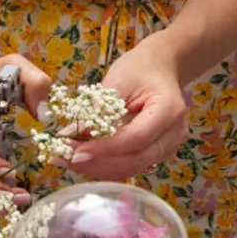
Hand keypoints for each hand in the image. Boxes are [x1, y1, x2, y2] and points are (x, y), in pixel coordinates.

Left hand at [68, 31, 190, 180]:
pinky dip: (104, 166)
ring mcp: (167, 146)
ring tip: (66, 159)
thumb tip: (69, 135)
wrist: (159, 68)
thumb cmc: (141, 69)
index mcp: (169, 110)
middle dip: (96, 163)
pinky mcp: (155, 153)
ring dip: (97, 168)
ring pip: (131, 168)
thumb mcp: (118, 80)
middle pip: (135, 160)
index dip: (104, 149)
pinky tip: (82, 157)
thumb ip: (98, 109)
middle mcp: (173, 134)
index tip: (74, 152)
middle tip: (63, 157)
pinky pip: (129, 166)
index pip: (136, 138)